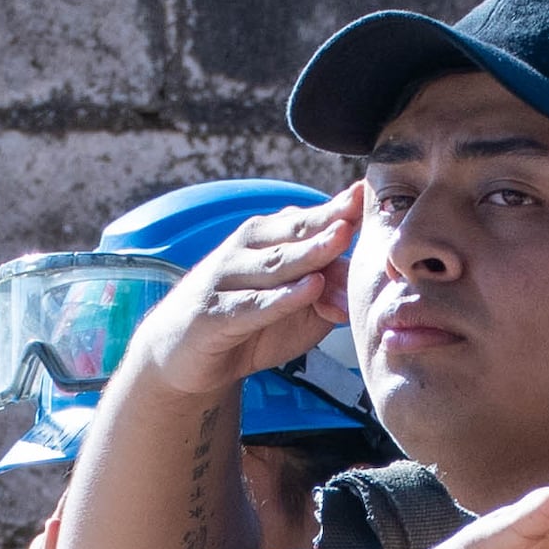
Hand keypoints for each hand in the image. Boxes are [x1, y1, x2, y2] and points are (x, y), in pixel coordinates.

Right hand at [136, 188, 359, 396]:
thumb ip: (327, 292)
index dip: (336, 207)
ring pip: (275, 264)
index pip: (306, 220)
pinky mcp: (214, 314)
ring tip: (339, 239)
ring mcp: (226, 279)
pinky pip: (253, 305)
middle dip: (326, 219)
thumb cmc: (247, 326)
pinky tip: (308, 289)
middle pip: (292, 233)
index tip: (366, 192)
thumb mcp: (295, 309)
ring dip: (309, 252)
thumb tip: (361, 282)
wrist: (182, 357)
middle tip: (357, 208)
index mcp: (266, 240)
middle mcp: (245, 250)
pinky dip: (282, 298)